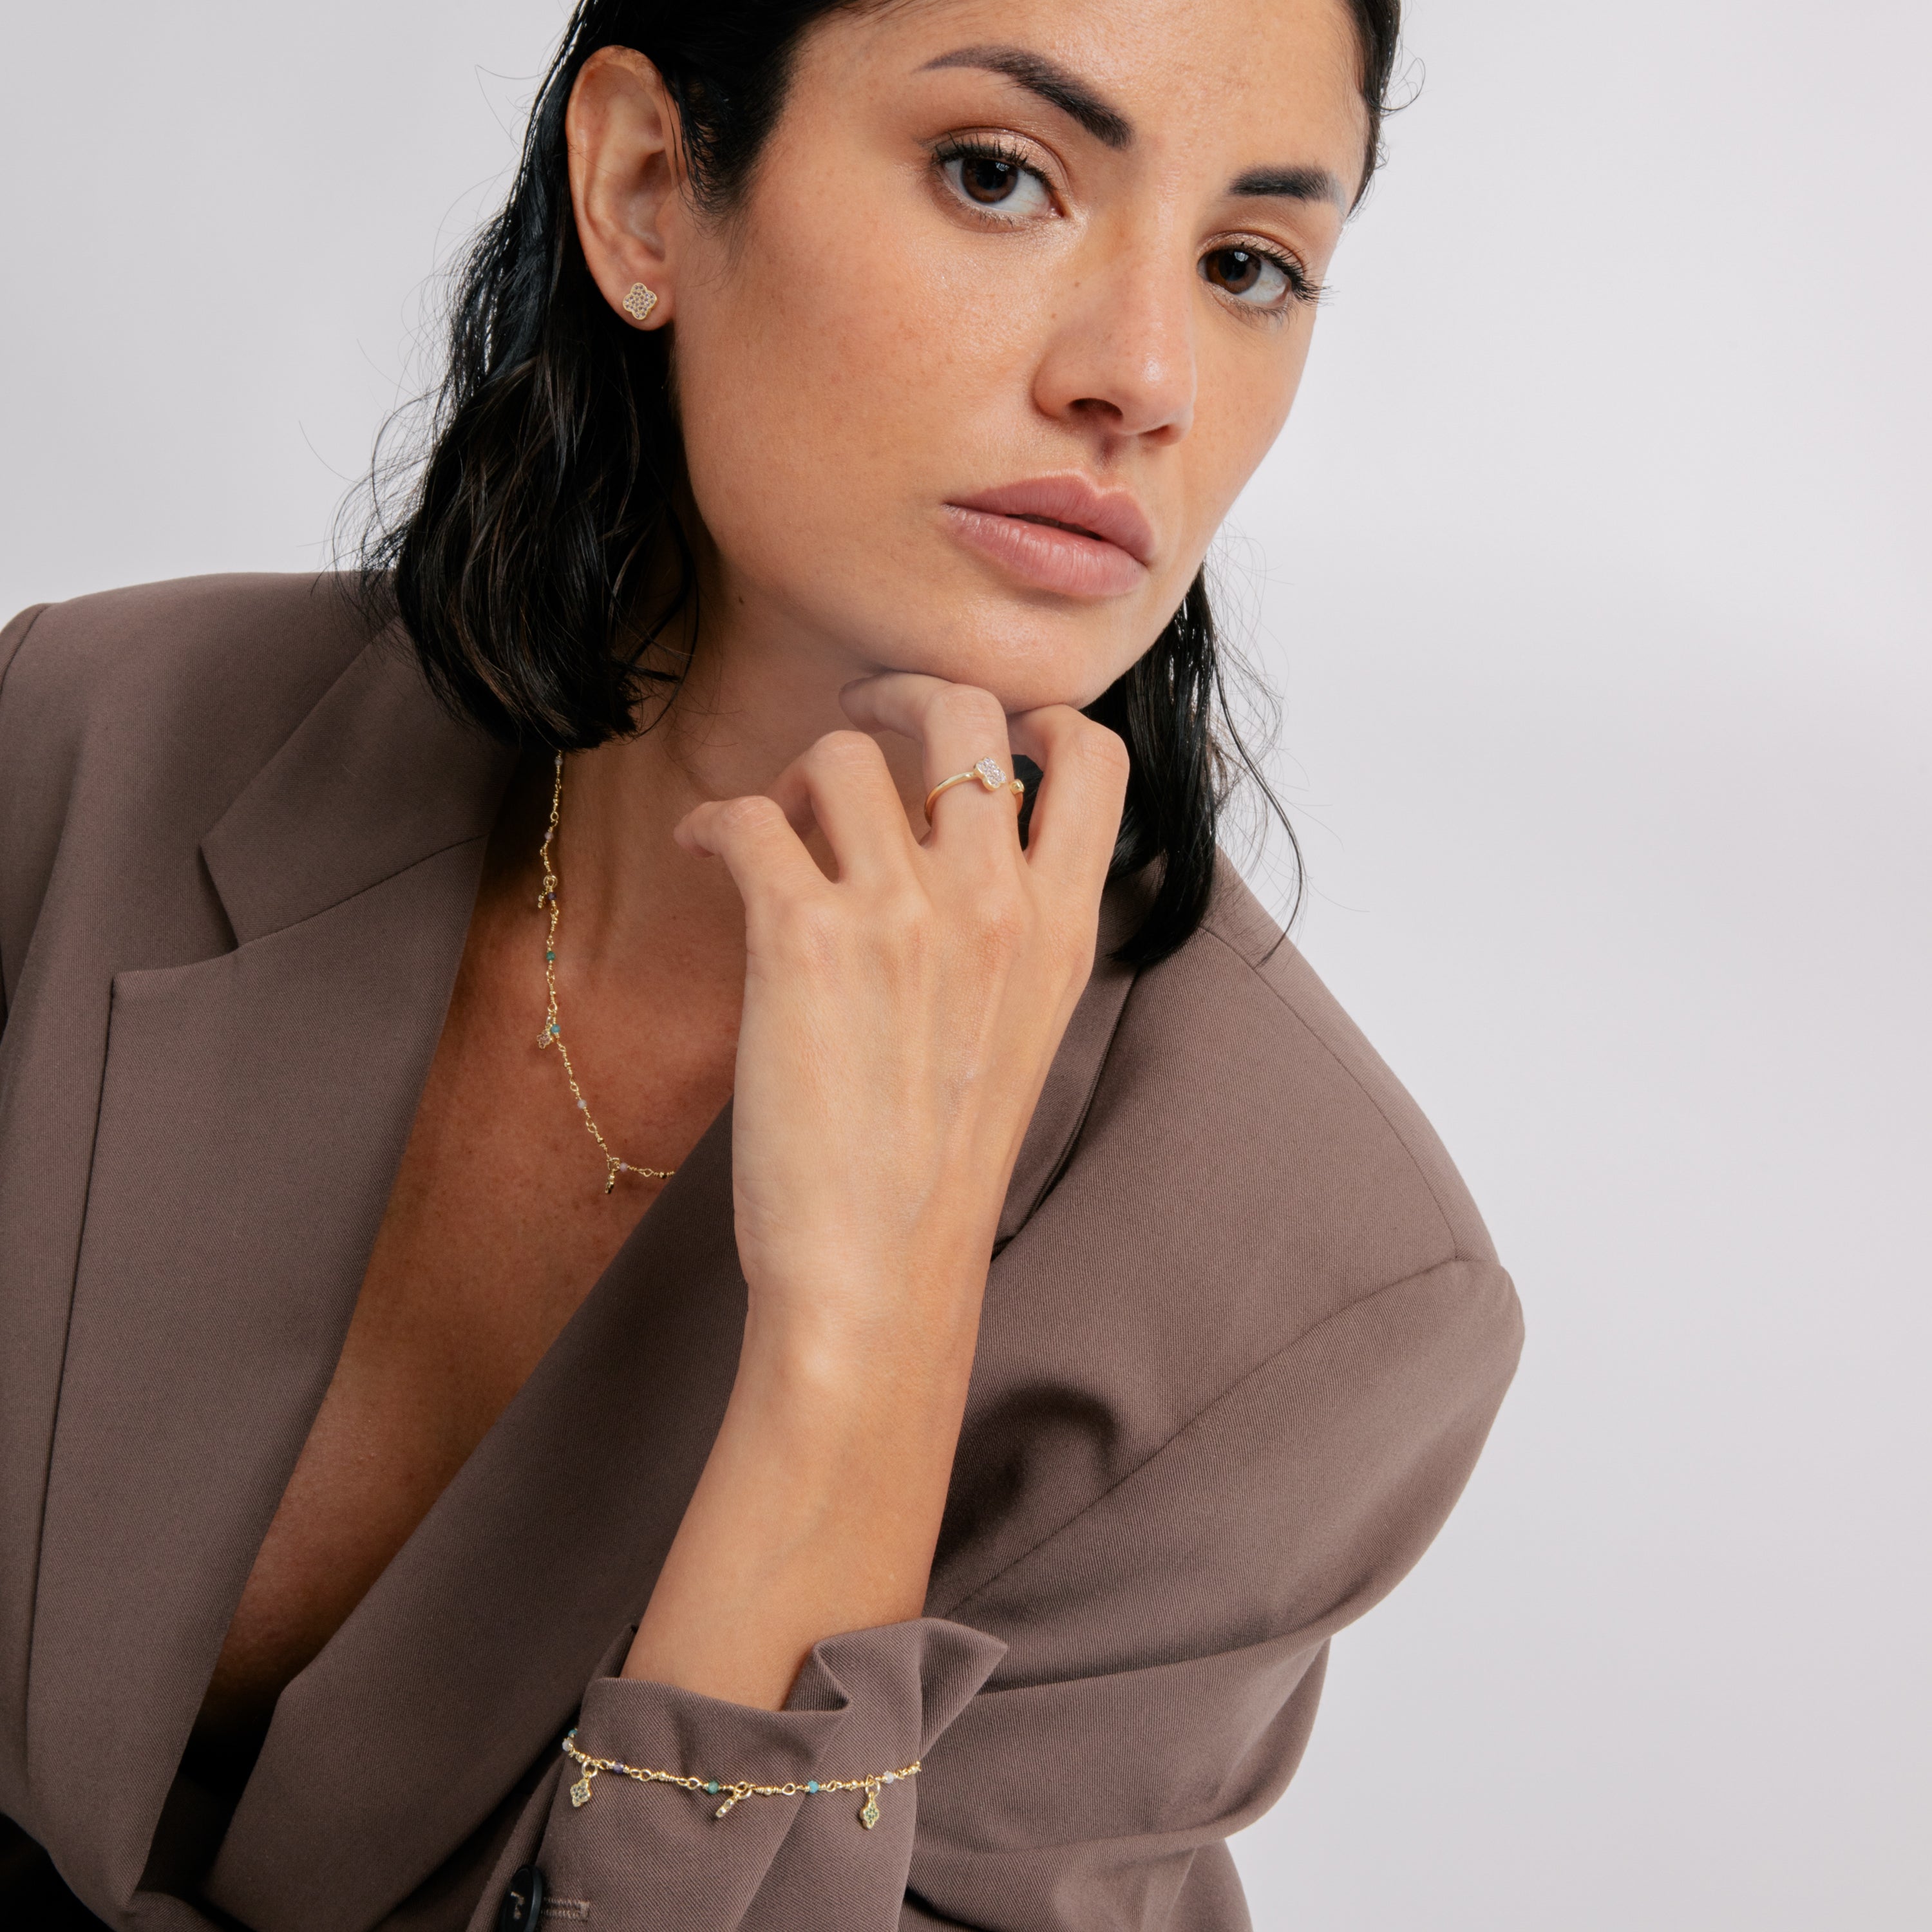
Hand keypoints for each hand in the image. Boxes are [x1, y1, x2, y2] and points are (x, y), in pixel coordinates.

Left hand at [632, 677, 1123, 1704]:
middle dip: (905, 696)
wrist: (879, 1274)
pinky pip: (747, 816)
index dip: (1037, 717)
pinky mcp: (803, 937)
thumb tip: (963, 848)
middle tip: (864, 729)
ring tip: (780, 833)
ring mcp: (903, 912)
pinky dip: (715, 824)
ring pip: (844, 753)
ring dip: (801, 777)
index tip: (988, 734)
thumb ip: (1013, 933)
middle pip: (966, 710)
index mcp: (1061, 927)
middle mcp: (994, 900)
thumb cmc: (939, 1168)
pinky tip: (706, 852)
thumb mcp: (1021, 1035)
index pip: (1094, 754)